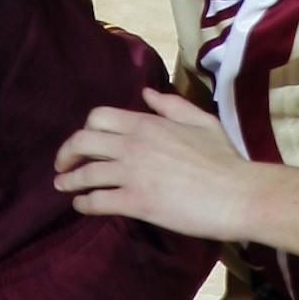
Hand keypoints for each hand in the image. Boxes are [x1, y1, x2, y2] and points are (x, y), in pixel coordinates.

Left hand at [53, 87, 257, 237]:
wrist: (237, 194)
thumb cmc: (224, 158)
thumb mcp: (200, 121)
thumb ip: (170, 105)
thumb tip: (145, 93)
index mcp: (147, 123)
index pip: (98, 117)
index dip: (85, 130)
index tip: (82, 142)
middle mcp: (133, 144)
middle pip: (83, 142)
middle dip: (66, 153)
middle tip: (62, 165)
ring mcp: (133, 174)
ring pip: (86, 173)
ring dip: (69, 181)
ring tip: (63, 187)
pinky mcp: (137, 202)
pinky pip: (99, 201)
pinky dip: (84, 204)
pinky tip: (81, 206)